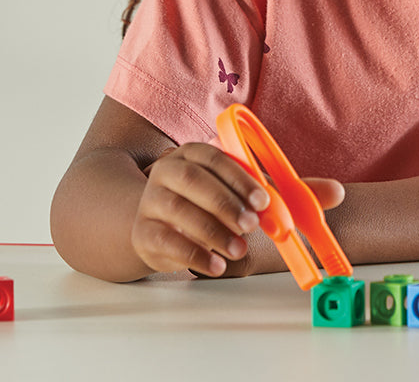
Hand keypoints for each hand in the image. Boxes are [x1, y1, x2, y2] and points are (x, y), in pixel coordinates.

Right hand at [132, 142, 271, 276]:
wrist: (160, 226)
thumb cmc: (202, 203)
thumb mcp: (223, 191)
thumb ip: (247, 194)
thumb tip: (276, 207)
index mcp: (189, 153)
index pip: (215, 159)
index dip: (240, 179)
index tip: (262, 201)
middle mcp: (165, 171)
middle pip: (193, 180)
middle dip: (226, 204)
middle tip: (252, 225)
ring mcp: (150, 201)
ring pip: (180, 210)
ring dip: (215, 231)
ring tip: (239, 249)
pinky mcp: (142, 232)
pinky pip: (168, 242)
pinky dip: (196, 255)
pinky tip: (217, 265)